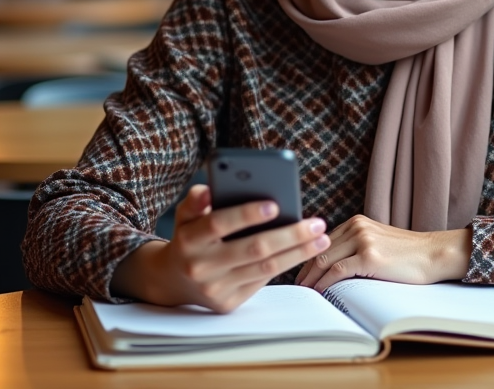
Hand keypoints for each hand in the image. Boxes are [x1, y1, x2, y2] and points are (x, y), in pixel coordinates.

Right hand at [111, 185, 329, 312]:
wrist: (173, 280)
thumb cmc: (189, 237)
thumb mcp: (185, 215)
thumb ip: (196, 199)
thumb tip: (209, 190)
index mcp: (189, 238)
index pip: (219, 223)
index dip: (247, 214)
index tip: (276, 204)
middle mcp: (201, 266)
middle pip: (254, 249)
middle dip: (290, 235)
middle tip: (316, 223)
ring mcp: (215, 288)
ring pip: (265, 268)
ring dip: (298, 252)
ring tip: (320, 238)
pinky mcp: (227, 304)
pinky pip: (262, 280)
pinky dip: (285, 264)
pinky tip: (303, 252)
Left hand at [294, 215, 472, 292]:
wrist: (434, 254)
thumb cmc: (409, 254)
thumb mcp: (378, 241)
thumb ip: (356, 245)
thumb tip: (332, 265)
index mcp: (357, 222)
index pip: (322, 240)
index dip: (307, 256)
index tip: (299, 271)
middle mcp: (356, 227)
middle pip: (318, 249)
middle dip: (303, 268)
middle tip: (295, 285)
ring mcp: (362, 240)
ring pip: (323, 260)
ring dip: (310, 278)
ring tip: (303, 291)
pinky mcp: (369, 257)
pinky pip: (337, 271)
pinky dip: (324, 283)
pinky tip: (319, 292)